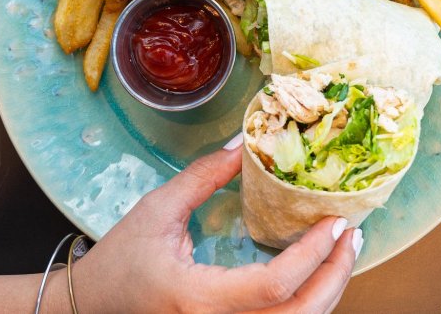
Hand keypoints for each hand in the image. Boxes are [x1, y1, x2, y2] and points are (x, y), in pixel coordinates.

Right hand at [71, 142, 360, 313]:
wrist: (89, 309)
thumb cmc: (118, 262)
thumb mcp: (156, 210)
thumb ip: (202, 177)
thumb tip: (243, 144)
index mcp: (197, 299)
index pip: (273, 287)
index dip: (313, 256)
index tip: (335, 222)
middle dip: (336, 276)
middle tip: (352, 235)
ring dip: (329, 292)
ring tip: (343, 251)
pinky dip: (308, 304)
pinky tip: (319, 275)